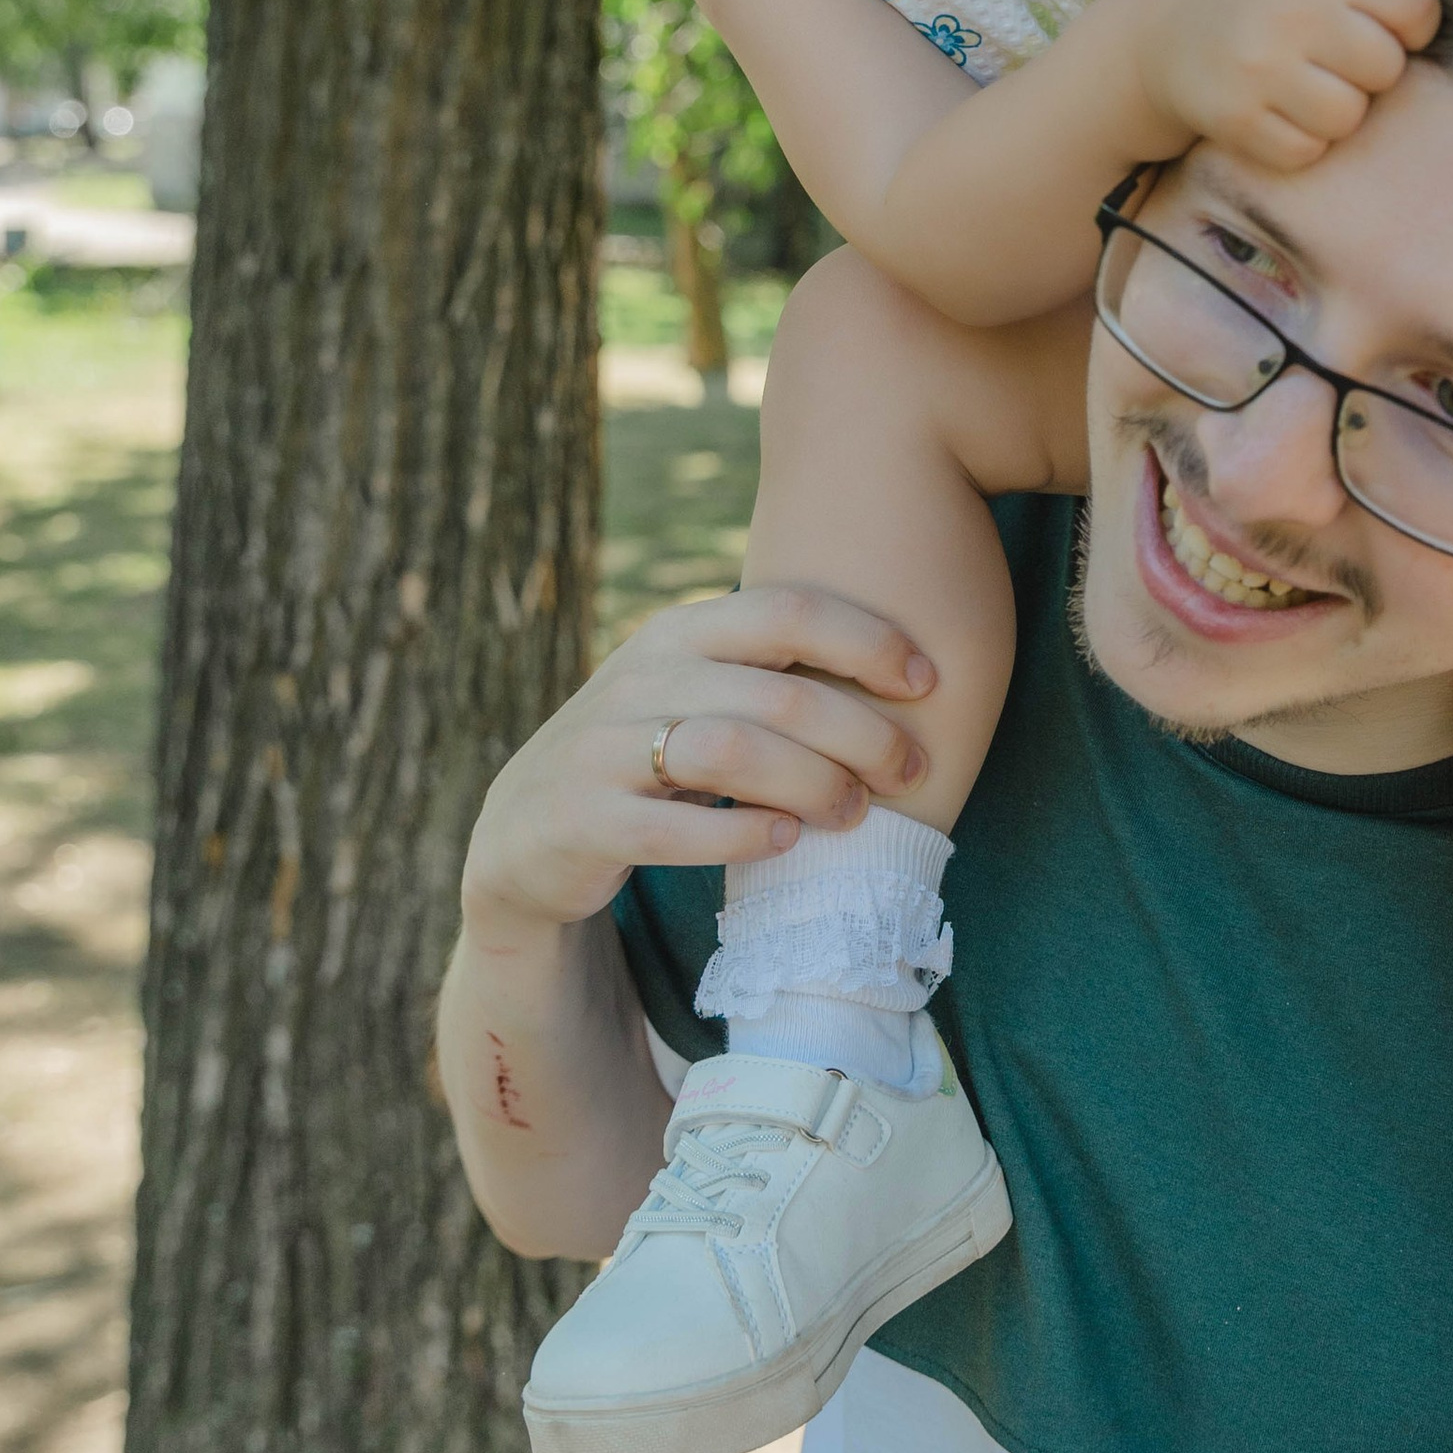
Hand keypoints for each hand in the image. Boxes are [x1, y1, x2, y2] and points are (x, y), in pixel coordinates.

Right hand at [459, 584, 937, 949]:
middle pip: (777, 692)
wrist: (524, 837)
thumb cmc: (643, 758)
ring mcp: (603, 747)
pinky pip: (672, 825)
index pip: (787, 610)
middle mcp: (639, 677)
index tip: (928, 679)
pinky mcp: (583, 819)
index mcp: (678, 633)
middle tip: (911, 771)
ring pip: (731, 751)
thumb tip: (907, 660)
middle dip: (861, 733)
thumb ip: (766, 670)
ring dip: (812, 782)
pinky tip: (787, 841)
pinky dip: (741, 834)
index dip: (867, 639)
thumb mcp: (692, 691)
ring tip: (856, 812)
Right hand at [1128, 0, 1447, 172]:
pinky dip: (1299, 141)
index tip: (1380, 21)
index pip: (1413, 2)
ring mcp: (1260, 70)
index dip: (1411, 20)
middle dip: (1369, 70)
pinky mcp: (1236, 120)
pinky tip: (1276, 112)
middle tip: (1331, 57)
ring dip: (1336, 111)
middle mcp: (1290, 15)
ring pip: (1348, 117)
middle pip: (1386, 67)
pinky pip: (1305, 152)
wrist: (1156, 33)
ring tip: (1304, 86)